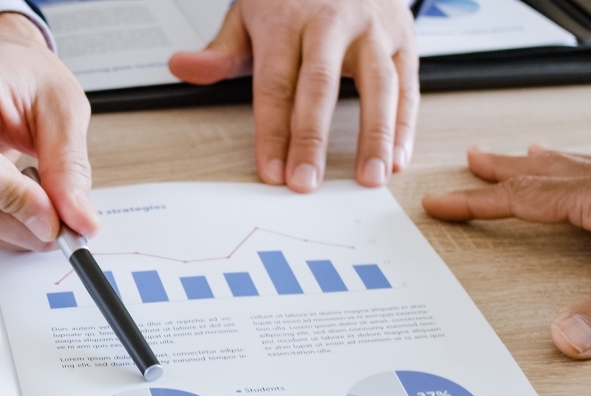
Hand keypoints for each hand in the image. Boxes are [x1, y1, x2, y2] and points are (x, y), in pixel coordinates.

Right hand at [0, 12, 98, 250]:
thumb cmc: (24, 75)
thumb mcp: (63, 107)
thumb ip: (69, 166)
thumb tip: (78, 220)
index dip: (13, 199)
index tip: (54, 217)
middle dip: (21, 225)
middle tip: (63, 225)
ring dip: (12, 229)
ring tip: (41, 199)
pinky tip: (16, 199)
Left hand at [169, 0, 417, 190]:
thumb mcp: (250, 13)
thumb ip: (221, 51)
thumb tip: (182, 67)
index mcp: (287, 18)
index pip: (275, 82)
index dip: (272, 129)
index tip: (271, 170)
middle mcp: (333, 21)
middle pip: (320, 85)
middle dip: (312, 138)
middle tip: (306, 183)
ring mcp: (373, 29)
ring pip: (378, 85)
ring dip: (375, 136)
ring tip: (368, 178)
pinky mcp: (404, 38)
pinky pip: (408, 85)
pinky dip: (405, 125)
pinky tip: (396, 158)